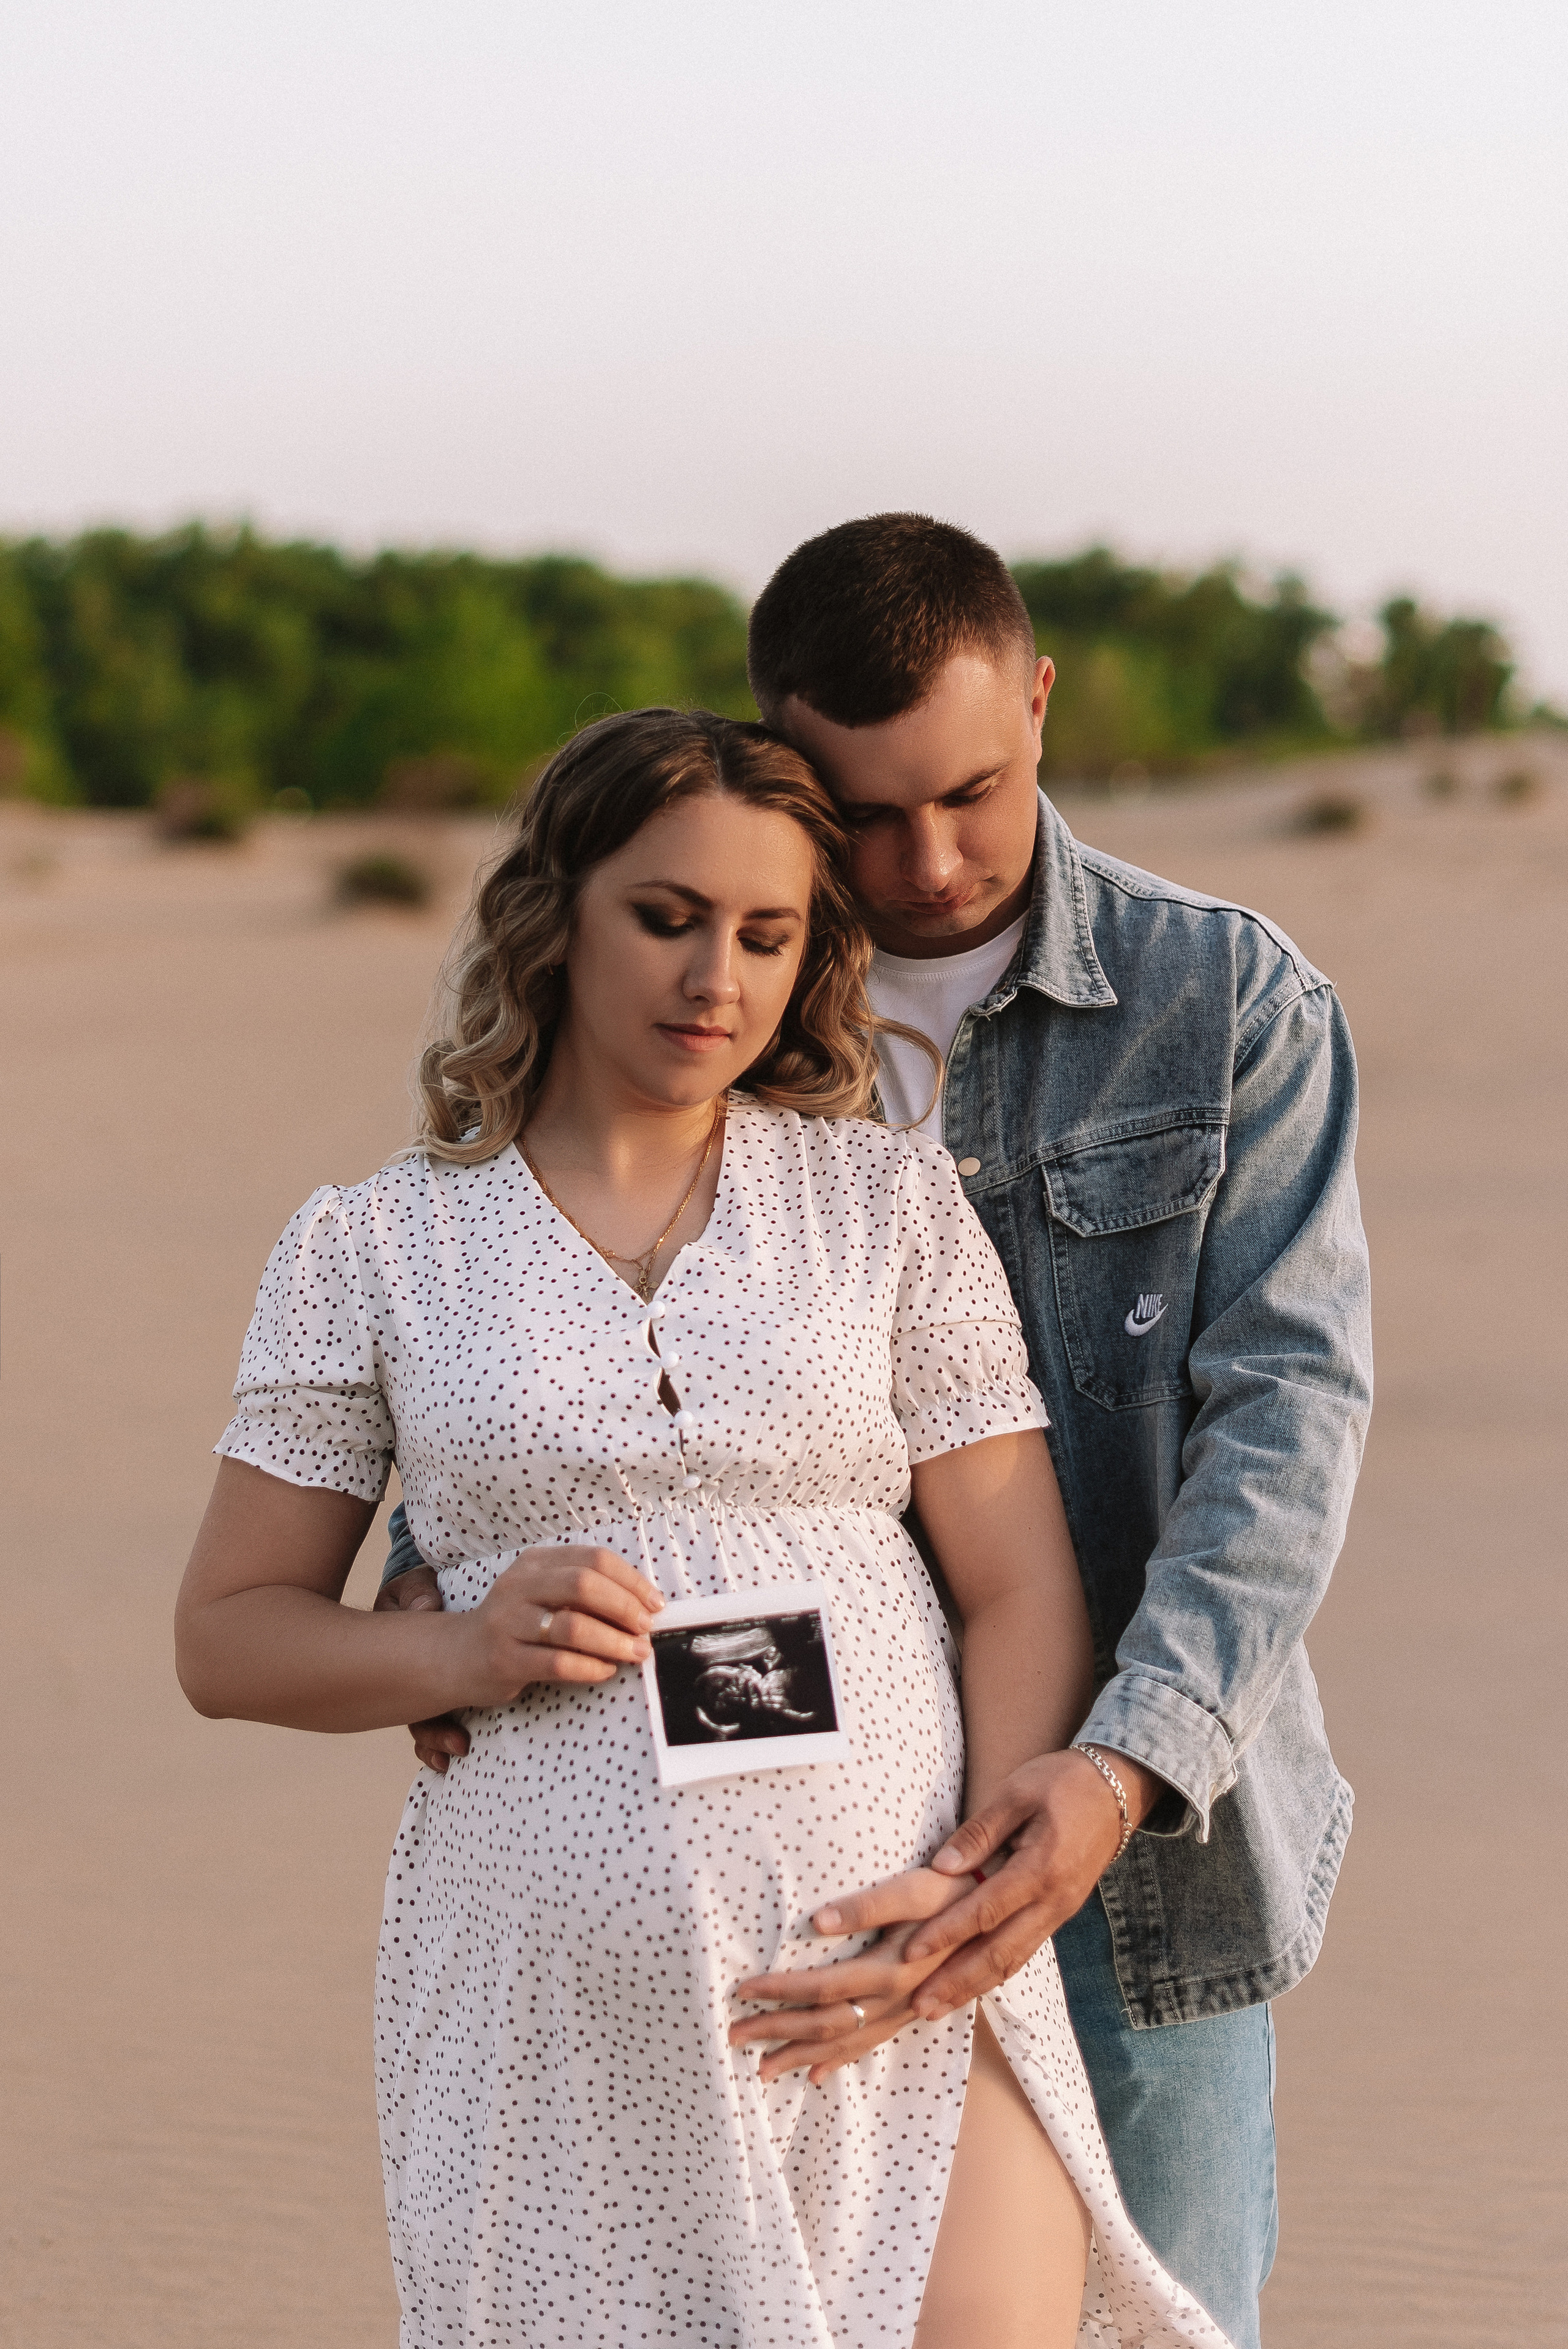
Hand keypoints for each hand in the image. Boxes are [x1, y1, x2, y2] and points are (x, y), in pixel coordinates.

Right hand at [377, 1549, 663, 1770]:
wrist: (460, 1656)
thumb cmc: (518, 1625)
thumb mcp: (544, 1594)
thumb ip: (583, 1591)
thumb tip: (644, 1603)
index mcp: (536, 1563)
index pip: (594, 1559)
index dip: (631, 1581)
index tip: (655, 1604)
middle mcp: (519, 1586)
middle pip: (584, 1585)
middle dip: (625, 1607)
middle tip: (647, 1629)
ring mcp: (508, 1623)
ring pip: (573, 1626)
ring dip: (614, 1641)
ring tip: (636, 1653)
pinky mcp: (505, 1659)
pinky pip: (558, 1663)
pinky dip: (590, 1667)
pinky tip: (607, 1670)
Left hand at [729, 1868, 971, 2083]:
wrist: (1003, 1912)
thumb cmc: (955, 1890)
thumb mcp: (915, 1889)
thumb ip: (868, 1906)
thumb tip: (816, 1920)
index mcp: (892, 1970)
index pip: (822, 1988)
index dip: (780, 1991)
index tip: (741, 1990)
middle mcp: (896, 2000)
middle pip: (826, 2025)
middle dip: (777, 2031)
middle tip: (731, 2034)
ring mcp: (905, 2012)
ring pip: (845, 2044)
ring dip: (800, 2056)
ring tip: (761, 2068)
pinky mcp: (913, 2013)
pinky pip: (870, 2046)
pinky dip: (839, 2062)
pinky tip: (816, 2075)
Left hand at [884, 1747, 1156, 2018]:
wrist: (1116, 1791)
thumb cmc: (1062, 1782)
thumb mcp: (1017, 1792)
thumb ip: (979, 1832)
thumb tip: (941, 1868)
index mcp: (1041, 1869)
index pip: (985, 1911)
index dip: (946, 1934)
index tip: (910, 1952)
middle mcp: (1053, 1902)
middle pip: (999, 1952)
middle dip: (956, 1982)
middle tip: (918, 2006)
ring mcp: (1059, 1913)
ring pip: (1012, 1961)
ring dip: (972, 1988)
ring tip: (935, 2010)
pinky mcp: (1059, 1914)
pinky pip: (1024, 1952)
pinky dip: (994, 1974)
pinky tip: (970, 1987)